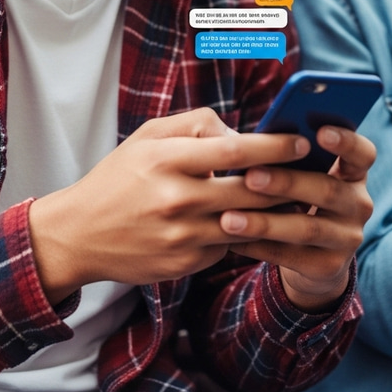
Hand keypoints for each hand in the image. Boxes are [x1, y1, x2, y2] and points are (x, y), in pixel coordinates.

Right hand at [28, 108, 314, 304]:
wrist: (77, 235)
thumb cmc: (119, 177)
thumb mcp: (148, 136)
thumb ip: (196, 125)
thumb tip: (240, 132)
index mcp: (167, 161)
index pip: (234, 151)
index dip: (273, 146)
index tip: (301, 141)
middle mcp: (175, 200)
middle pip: (249, 191)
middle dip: (287, 181)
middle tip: (314, 170)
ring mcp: (180, 237)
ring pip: (245, 223)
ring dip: (276, 211)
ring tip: (301, 196)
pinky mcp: (182, 265)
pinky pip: (227, 245)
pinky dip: (247, 233)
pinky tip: (264, 222)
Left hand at [221, 126, 375, 311]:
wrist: (312, 257)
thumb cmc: (299, 197)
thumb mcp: (305, 175)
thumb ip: (291, 157)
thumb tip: (253, 141)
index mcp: (354, 173)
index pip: (364, 153)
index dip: (346, 141)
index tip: (321, 132)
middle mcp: (359, 205)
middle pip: (327, 190)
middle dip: (286, 182)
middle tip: (251, 176)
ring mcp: (348, 238)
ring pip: (306, 228)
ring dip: (264, 222)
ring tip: (228, 218)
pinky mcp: (329, 267)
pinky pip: (291, 257)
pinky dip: (258, 247)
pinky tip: (231, 240)